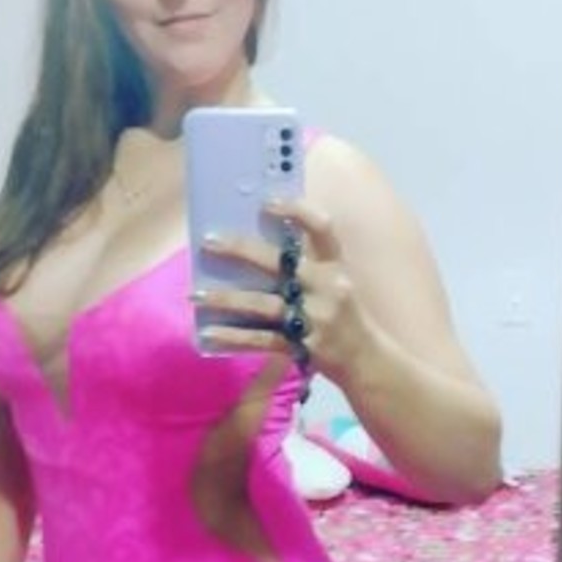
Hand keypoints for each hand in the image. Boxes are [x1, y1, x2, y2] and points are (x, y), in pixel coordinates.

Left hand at [193, 200, 371, 378]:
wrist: (365, 360)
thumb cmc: (341, 314)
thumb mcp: (334, 282)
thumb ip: (305, 263)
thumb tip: (255, 245)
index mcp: (334, 267)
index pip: (322, 229)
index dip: (297, 211)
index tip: (266, 202)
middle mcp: (326, 289)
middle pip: (280, 264)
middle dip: (242, 249)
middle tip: (209, 240)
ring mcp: (314, 319)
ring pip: (263, 304)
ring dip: (227, 299)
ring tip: (197, 295)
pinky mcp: (302, 347)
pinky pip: (261, 340)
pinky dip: (233, 337)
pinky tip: (209, 334)